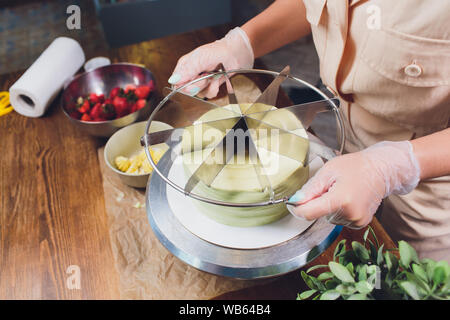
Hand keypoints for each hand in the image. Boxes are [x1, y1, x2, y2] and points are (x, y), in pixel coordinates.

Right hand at [168, 27, 253, 97]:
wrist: (235, 54)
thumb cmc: (217, 51)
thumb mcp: (199, 59)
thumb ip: (186, 70)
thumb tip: (173, 80)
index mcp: (185, 66)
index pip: (176, 82)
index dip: (183, 85)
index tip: (192, 80)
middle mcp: (191, 74)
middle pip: (187, 90)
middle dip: (197, 85)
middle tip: (205, 76)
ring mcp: (201, 81)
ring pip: (198, 93)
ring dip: (207, 86)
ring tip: (213, 76)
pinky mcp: (210, 86)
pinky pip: (208, 94)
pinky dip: (214, 88)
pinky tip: (217, 80)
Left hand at [287, 141, 420, 228]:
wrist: (382, 170)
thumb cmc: (356, 166)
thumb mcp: (328, 171)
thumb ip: (310, 188)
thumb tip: (295, 201)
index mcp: (341, 199)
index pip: (309, 212)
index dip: (298, 208)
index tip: (293, 203)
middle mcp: (350, 213)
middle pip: (319, 215)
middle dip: (318, 202)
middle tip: (330, 186)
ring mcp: (357, 220)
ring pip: (328, 218)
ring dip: (329, 207)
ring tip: (342, 190)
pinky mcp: (360, 223)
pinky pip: (339, 219)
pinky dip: (338, 210)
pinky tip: (348, 198)